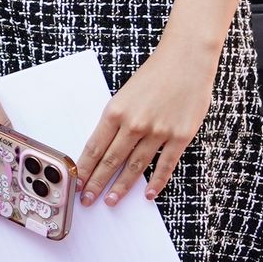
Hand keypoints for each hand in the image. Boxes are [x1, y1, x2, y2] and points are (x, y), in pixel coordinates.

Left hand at [77, 36, 216, 204]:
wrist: (186, 60)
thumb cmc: (154, 75)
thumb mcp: (124, 94)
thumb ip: (116, 120)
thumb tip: (104, 146)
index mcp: (115, 111)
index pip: (95, 147)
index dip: (85, 168)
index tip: (76, 183)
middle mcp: (134, 124)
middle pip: (111, 160)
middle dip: (96, 183)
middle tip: (87, 200)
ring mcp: (158, 131)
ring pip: (135, 166)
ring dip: (121, 187)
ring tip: (111, 201)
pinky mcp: (180, 136)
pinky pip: (165, 165)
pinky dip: (156, 182)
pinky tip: (148, 194)